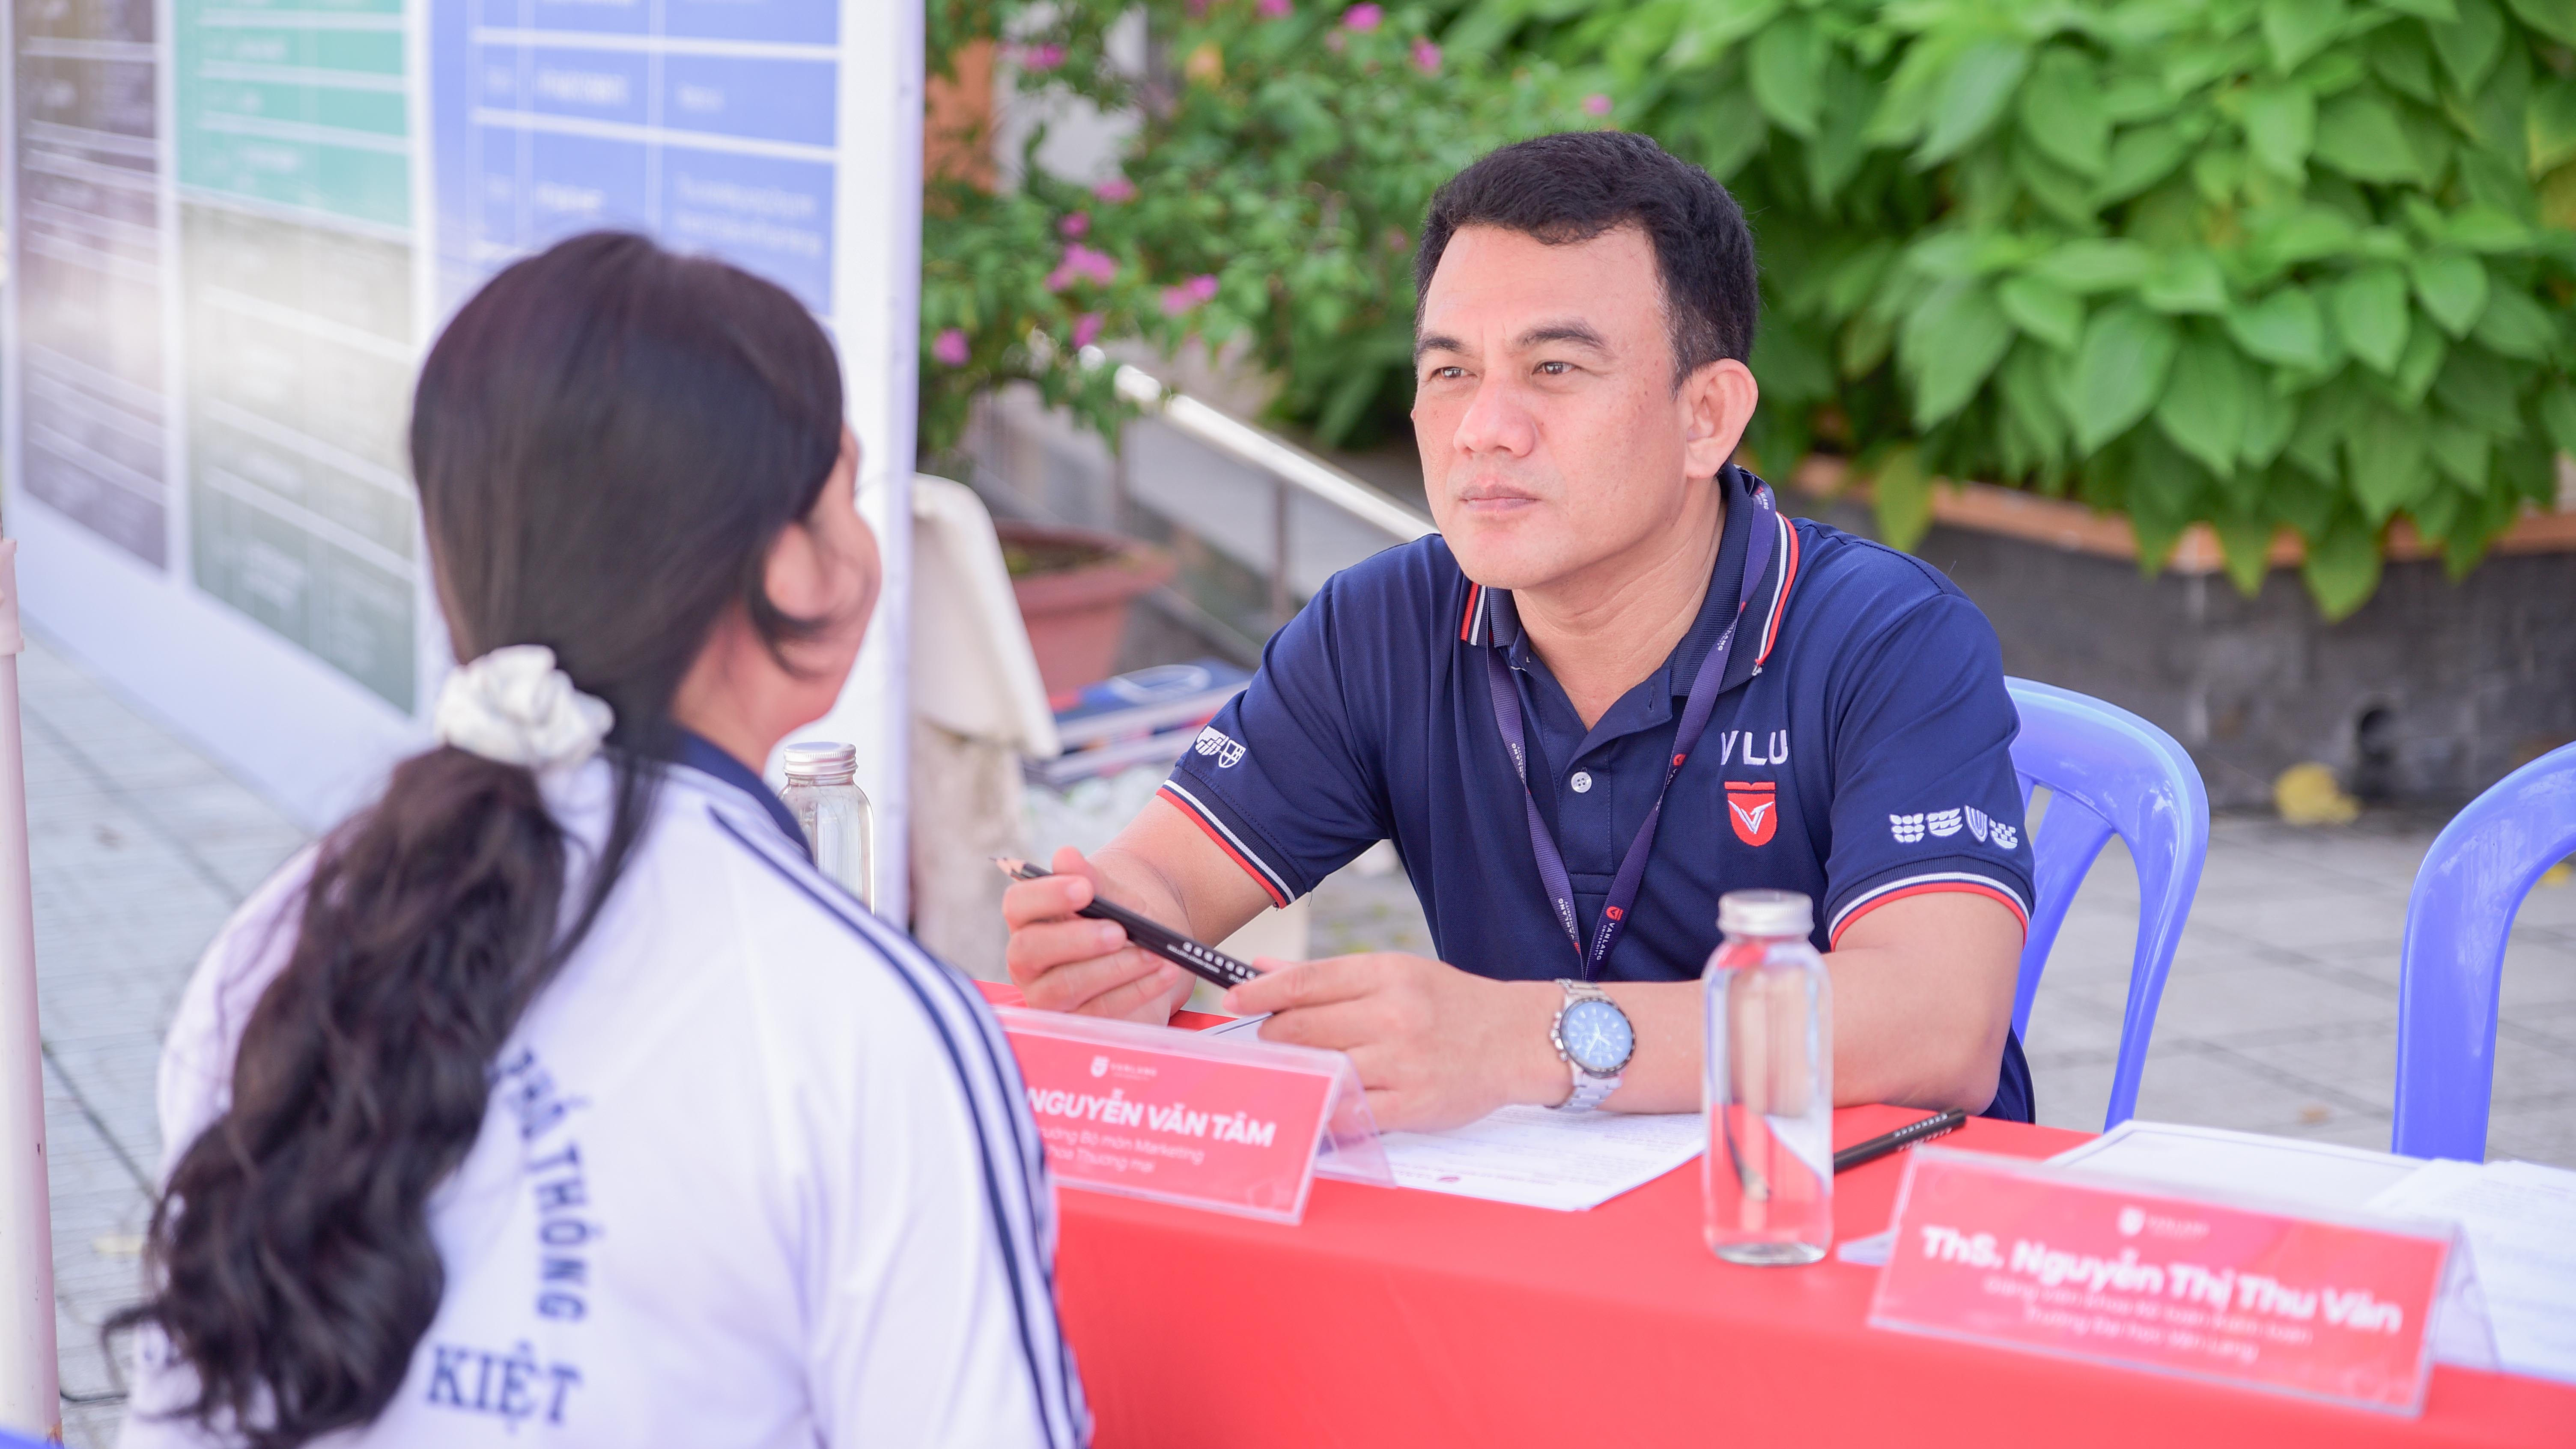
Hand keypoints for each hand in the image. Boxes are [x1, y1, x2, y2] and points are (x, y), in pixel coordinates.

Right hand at [1001, 847, 1191, 1022]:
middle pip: (1030, 950)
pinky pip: (1099, 1013)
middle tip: (1120, 931)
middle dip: (1078, 940)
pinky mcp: (1075, 1023)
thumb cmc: (1122, 916)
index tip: (1085, 888)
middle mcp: (1027, 959)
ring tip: (1155, 954)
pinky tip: (1163, 973)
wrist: (1151, 948)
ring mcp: (1045, 995)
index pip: (1017, 904)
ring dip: (1115, 969)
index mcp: (1029, 918)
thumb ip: (1090, 877)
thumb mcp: (1114, 894)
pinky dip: (1136, 991)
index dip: (1046, 896)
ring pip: (1065, 986)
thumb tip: (1065, 856)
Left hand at [1223, 953, 1562, 1131]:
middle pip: (1303, 1028)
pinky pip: (1349, 1115)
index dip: (1260, 993)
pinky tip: (1319, 1105)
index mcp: (1387, 974)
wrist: (1518, 1039)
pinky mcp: (1412, 1105)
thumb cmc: (1451, 1005)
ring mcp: (1402, 1063)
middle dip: (1277, 1036)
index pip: (1306, 982)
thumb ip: (1329, 976)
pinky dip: (1326, 1112)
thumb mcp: (1397, 973)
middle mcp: (1392, 1015)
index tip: (1232, 999)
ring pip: (1321, 1070)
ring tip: (1297, 1070)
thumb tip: (1262, 970)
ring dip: (1298, 1073)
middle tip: (1274, 1041)